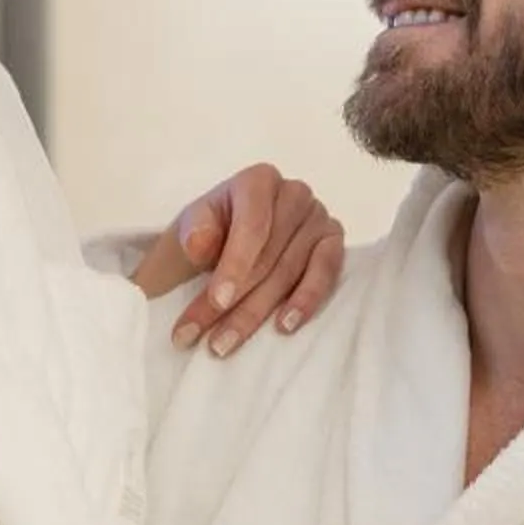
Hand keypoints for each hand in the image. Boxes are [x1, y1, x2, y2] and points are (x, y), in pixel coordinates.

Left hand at [132, 163, 346, 357]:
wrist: (226, 241)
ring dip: (258, 314)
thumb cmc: (209, 233)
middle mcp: (294, 193)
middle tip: (209, 340)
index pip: (252, 225)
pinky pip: (325, 273)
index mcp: (258, 181)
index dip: (234, 265)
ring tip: (227, 344)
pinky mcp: (333, 243)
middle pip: (269, 256)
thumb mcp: (190, 228)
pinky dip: (306, 301)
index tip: (216, 301)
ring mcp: (319, 218)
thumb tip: (200, 243)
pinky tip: (285, 325)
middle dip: (235, 303)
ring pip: (291, 272)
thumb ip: (193, 231)